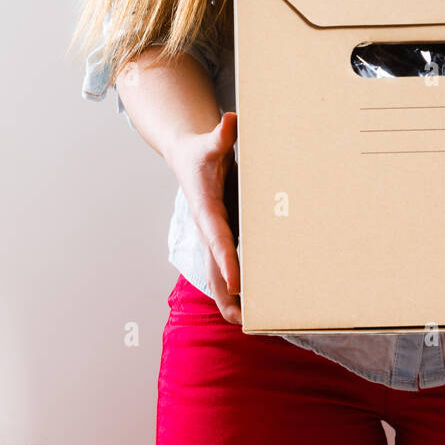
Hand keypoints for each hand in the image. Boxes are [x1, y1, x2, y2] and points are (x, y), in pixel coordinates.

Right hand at [167, 112, 240, 324]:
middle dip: (227, 295)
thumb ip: (221, 135)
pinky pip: (229, 263)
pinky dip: (239, 283)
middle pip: (216, 268)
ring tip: (254, 323)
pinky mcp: (223, 233)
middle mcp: (209, 228)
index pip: (218, 240)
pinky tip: (257, 299)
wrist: (187, 157)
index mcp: (207, 210)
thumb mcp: (210, 142)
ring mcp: (215, 235)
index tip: (238, 284)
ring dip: (233, 297)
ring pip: (220, 272)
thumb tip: (231, 121)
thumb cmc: (200, 152)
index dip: (228, 261)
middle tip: (245, 321)